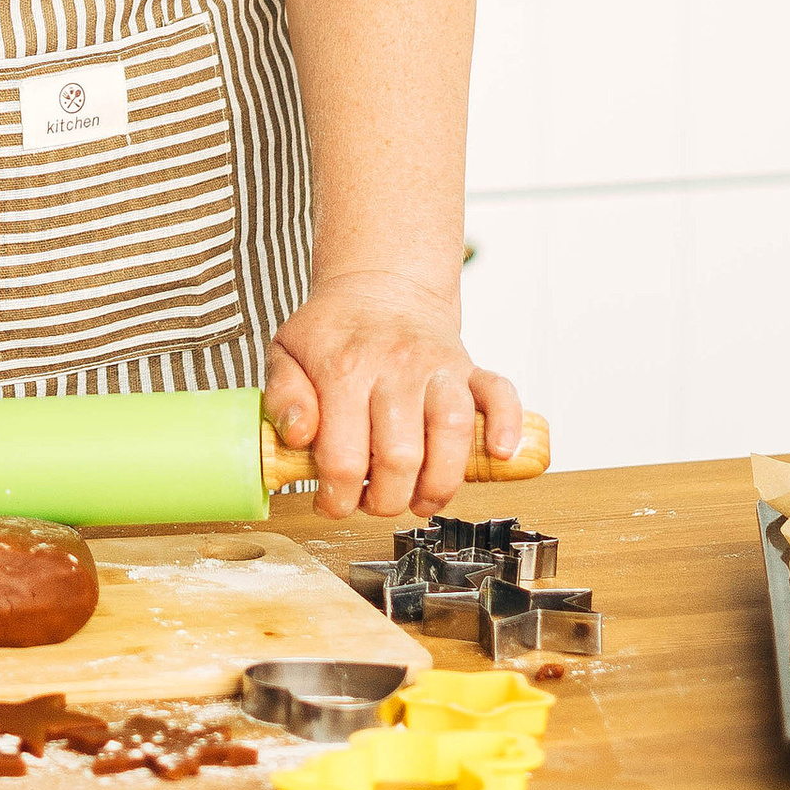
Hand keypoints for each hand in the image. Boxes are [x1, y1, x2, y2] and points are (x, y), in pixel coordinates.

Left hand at [265, 272, 520, 519]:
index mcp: (344, 368)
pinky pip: (500, 394)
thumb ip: (283, 397)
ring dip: (439, 484)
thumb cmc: (333, 330)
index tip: (333, 503)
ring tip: (421, 500)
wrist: (381, 286)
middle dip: (386, 500)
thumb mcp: (286, 354)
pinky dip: (506, 427)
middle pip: (399, 456)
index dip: (337, 497)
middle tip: (374, 502)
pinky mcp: (470, 367)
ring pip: (451, 431)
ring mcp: (438, 365)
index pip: (343, 456)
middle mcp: (396, 365)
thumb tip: (300, 437)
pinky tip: (499, 454)